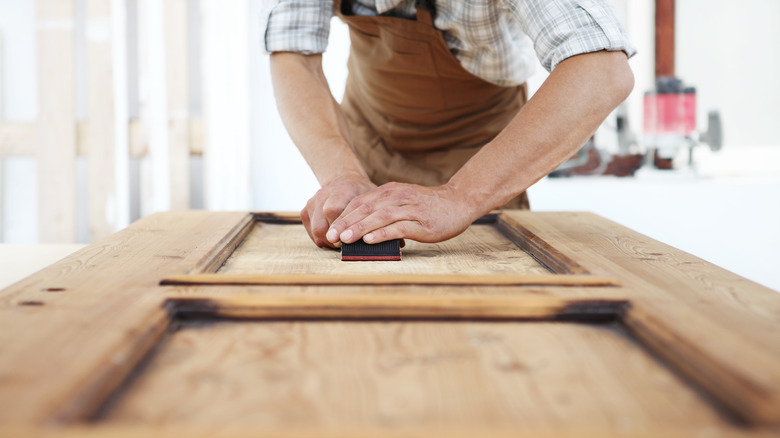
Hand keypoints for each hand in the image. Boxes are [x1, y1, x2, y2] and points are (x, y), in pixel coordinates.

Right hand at [301, 174, 376, 247]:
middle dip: (334, 241)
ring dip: (329, 241)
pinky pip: (311, 231)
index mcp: (341, 189)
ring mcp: (312, 202)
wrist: (345, 181)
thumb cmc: (362, 193)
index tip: (349, 239)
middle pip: (321, 227)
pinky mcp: (306, 210)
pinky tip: (334, 237)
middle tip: (347, 245)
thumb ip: (371, 214)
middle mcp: (323, 194)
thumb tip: (375, 235)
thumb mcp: (372, 198)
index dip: (340, 229)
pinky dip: (322, 238)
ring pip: (316, 231)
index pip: (332, 211)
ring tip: (341, 243)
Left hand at [325, 182, 477, 245]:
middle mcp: (396, 197)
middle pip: (366, 209)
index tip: (329, 230)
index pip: (360, 203)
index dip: (343, 216)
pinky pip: (398, 227)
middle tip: (330, 237)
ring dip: (360, 228)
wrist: (459, 202)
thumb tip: (361, 227)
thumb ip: (383, 210)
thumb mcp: (402, 202)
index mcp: (389, 192)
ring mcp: (409, 209)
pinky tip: (370, 240)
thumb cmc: (428, 207)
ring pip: (379, 217)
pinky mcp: (421, 222)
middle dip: (346, 223)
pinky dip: (382, 233)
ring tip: (345, 239)